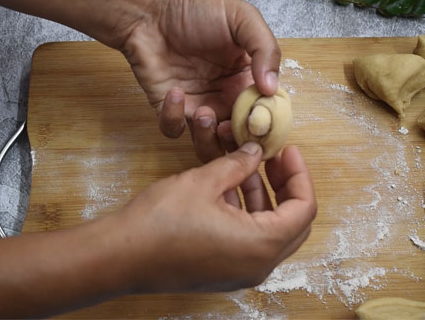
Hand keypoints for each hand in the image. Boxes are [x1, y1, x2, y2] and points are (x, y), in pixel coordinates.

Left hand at [99, 0, 281, 161]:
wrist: (150, 10)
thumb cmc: (196, 10)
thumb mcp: (242, 18)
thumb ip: (265, 49)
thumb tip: (271, 88)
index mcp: (246, 78)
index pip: (264, 110)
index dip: (264, 120)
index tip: (259, 119)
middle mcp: (224, 96)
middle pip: (239, 134)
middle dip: (237, 137)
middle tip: (230, 126)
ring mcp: (197, 105)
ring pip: (208, 142)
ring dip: (208, 136)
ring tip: (203, 113)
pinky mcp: (169, 109)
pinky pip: (174, 129)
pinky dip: (175, 118)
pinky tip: (175, 92)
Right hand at [103, 143, 315, 292]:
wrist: (121, 256)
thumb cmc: (160, 222)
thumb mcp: (204, 181)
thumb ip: (238, 164)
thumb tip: (255, 152)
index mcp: (261, 244)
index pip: (304, 209)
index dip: (299, 175)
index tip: (287, 150)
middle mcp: (257, 265)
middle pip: (293, 223)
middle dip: (286, 186)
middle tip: (274, 158)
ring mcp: (240, 272)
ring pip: (270, 231)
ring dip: (265, 197)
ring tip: (249, 166)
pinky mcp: (223, 272)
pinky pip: (249, 241)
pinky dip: (248, 213)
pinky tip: (230, 187)